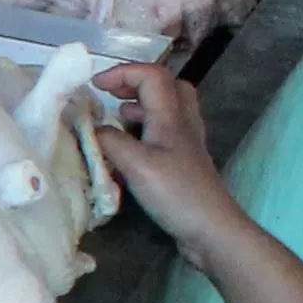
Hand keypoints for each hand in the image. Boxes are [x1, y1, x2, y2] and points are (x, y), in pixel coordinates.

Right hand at [89, 61, 246, 263]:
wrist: (211, 229)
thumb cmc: (176, 194)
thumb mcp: (136, 165)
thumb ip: (110, 142)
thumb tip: (90, 129)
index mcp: (171, 117)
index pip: (151, 76)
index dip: (122, 73)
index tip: (94, 86)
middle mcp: (182, 124)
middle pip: (166, 86)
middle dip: (135, 83)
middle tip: (110, 95)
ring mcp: (185, 144)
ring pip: (166, 109)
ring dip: (140, 106)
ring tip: (115, 119)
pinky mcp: (183, 163)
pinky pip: (164, 132)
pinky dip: (144, 130)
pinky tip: (128, 149)